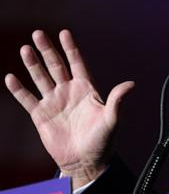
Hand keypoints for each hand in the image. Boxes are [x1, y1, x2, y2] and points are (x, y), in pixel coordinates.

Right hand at [5, 30, 133, 189]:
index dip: (71, 49)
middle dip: (47, 50)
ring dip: (32, 64)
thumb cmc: (102, 141)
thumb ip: (117, 101)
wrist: (86, 161)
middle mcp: (68, 92)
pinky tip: (11, 78)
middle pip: (56, 66)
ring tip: (25, 49)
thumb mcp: (112, 120)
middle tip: (38, 33)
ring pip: (40, 78)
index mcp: (86, 90)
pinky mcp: (41, 115)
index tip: (64, 32)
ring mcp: (53, 102)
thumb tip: (131, 84)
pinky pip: (27, 99)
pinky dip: (19, 89)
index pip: (78, 64)